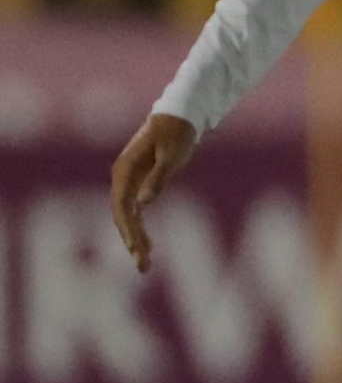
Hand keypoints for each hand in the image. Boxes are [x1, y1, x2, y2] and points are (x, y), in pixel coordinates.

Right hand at [110, 112, 196, 273]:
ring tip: (145, 264)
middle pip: (122, 216)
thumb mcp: (172, 155)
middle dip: (132, 241)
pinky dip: (139, 228)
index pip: (122, 206)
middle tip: (144, 267)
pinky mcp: (138, 183)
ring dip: (135, 239)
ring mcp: (129, 181)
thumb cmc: (177, 133)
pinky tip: (147, 246)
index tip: (137, 249)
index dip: (129, 229)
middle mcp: (122, 178)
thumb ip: (157, 178)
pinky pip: (135, 211)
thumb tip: (144, 203)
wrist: (178, 115)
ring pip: (127, 216)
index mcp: (125, 170)